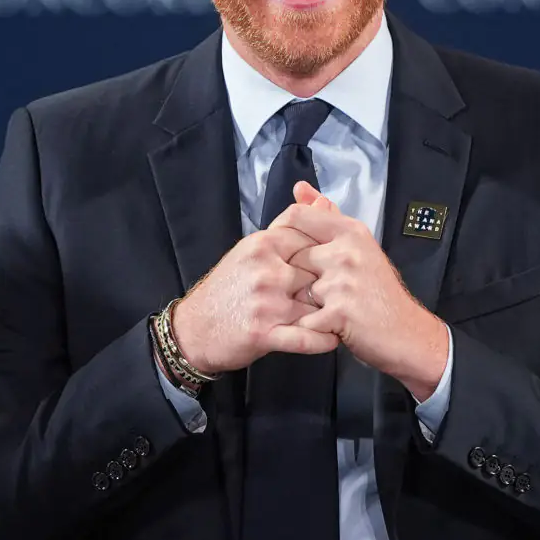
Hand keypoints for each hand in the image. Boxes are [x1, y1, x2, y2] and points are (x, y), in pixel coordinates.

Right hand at [169, 226, 339, 374]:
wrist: (193, 330)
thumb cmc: (227, 289)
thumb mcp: (252, 251)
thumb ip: (287, 228)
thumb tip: (321, 200)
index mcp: (263, 244)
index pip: (312, 238)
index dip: (328, 254)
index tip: (336, 266)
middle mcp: (266, 269)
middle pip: (319, 271)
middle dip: (332, 285)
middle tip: (346, 295)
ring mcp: (265, 302)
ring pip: (316, 304)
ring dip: (332, 314)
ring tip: (345, 318)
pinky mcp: (264, 333)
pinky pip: (307, 337)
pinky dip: (324, 340)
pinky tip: (332, 338)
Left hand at [272, 182, 449, 400]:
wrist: (405, 332)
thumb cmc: (378, 291)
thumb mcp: (358, 246)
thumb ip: (326, 217)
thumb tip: (300, 188)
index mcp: (351, 231)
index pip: (297, 216)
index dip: (281, 232)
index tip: (283, 251)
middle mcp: (347, 251)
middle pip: (292, 255)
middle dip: (295, 276)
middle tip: (314, 292)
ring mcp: (342, 281)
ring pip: (296, 288)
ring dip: (304, 304)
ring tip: (325, 311)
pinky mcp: (338, 312)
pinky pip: (304, 317)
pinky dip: (309, 327)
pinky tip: (326, 327)